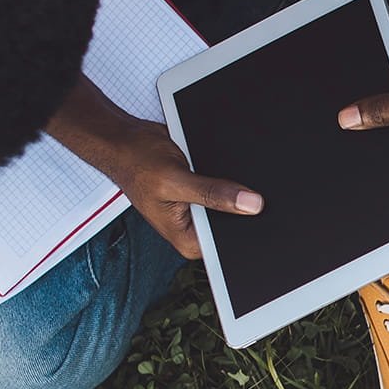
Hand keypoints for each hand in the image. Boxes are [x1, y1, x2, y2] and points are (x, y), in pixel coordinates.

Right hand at [102, 119, 260, 259]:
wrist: (126, 141)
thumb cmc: (136, 162)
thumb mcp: (174, 179)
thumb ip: (212, 193)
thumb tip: (250, 204)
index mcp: (186, 238)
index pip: (227, 247)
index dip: (247, 232)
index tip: (262, 217)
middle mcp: (194, 228)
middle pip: (234, 225)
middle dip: (243, 208)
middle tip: (251, 191)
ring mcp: (200, 210)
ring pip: (233, 205)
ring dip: (238, 190)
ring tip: (230, 175)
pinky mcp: (203, 192)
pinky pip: (227, 189)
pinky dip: (231, 178)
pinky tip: (229, 167)